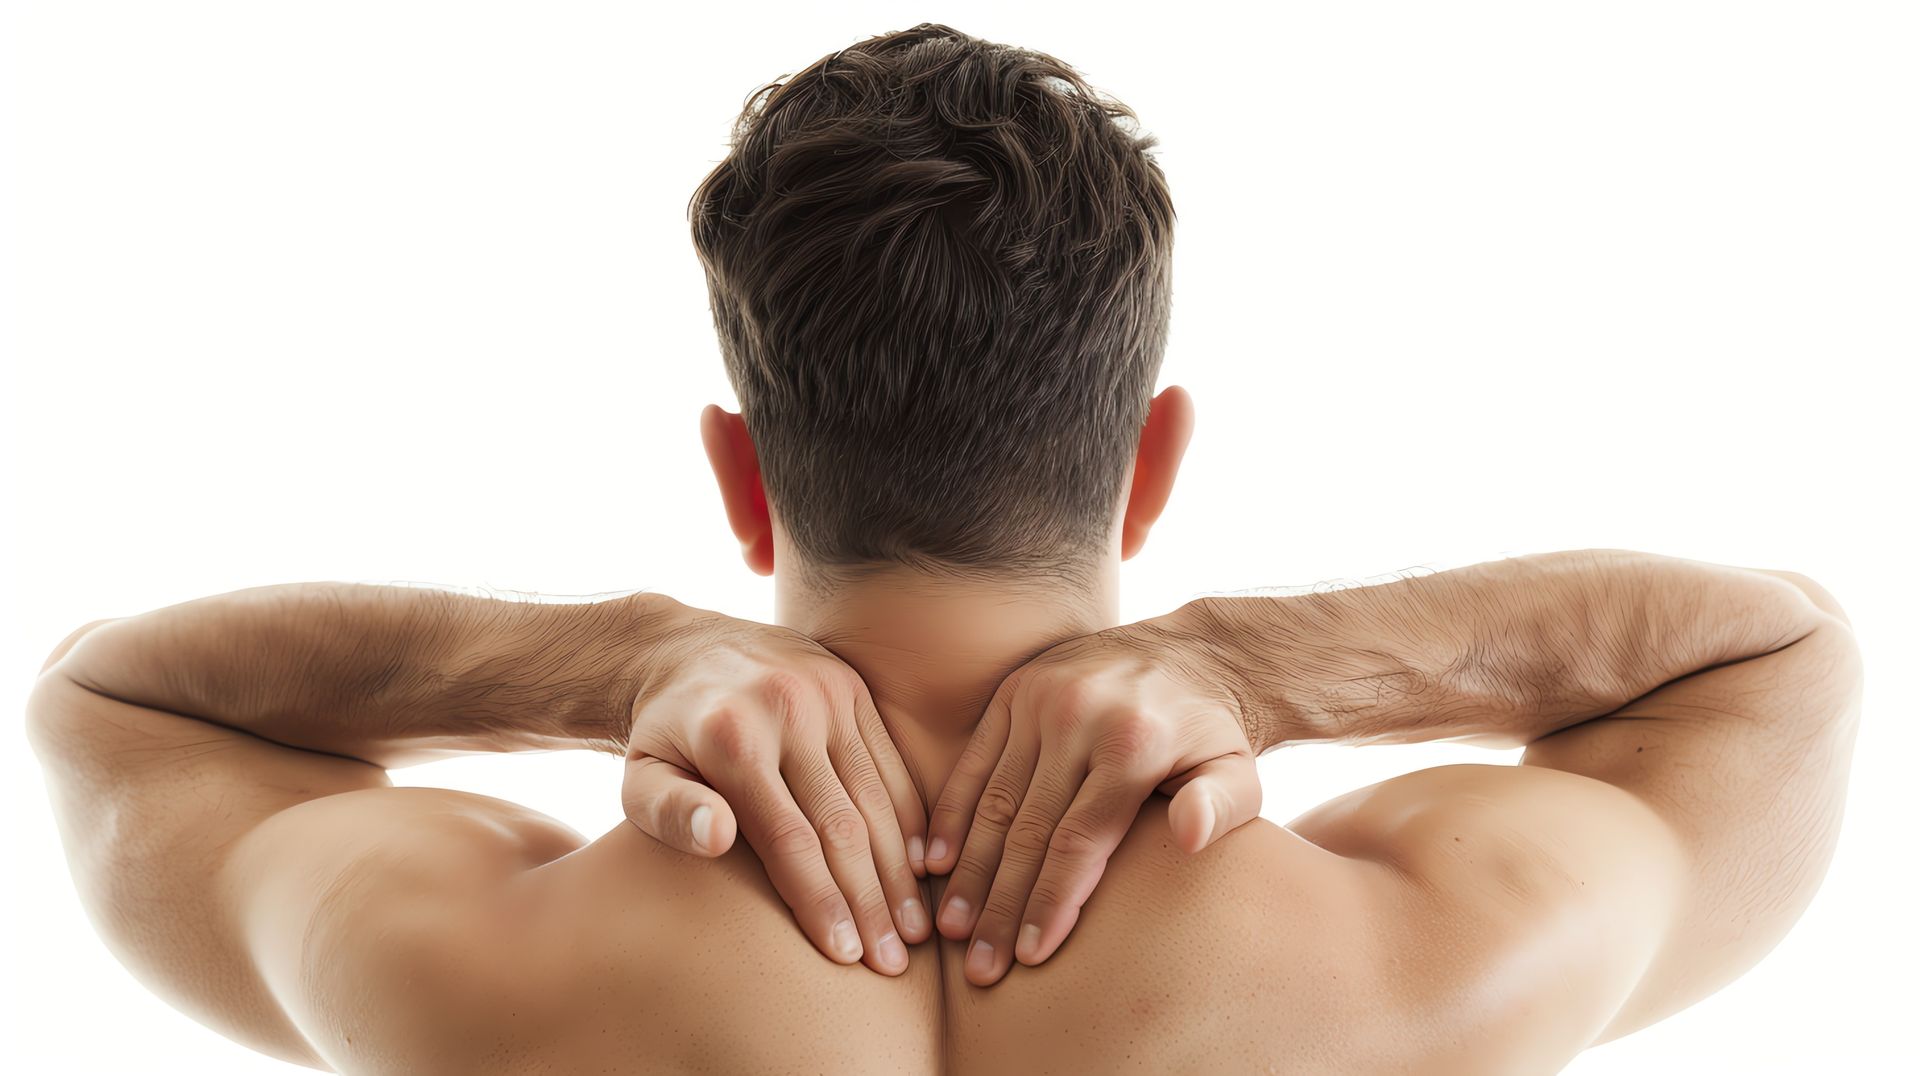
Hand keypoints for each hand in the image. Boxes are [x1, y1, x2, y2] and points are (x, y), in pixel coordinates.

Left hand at [619, 603, 932, 973]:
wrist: (687, 648)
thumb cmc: (663, 737)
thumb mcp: (641, 775)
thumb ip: (669, 812)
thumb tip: (717, 839)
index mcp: (732, 737)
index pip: (789, 838)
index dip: (820, 901)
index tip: (845, 957)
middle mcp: (789, 710)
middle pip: (843, 824)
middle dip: (871, 901)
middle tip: (893, 963)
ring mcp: (829, 694)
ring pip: (878, 797)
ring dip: (900, 869)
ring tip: (916, 931)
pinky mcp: (854, 689)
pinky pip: (891, 764)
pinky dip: (911, 819)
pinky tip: (923, 869)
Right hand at [923, 607, 1263, 984]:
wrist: (1196, 652)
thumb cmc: (1214, 735)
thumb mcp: (1239, 771)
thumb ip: (1219, 807)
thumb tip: (1188, 836)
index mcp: (1132, 743)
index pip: (1079, 841)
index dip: (1051, 902)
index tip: (1029, 958)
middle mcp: (1078, 716)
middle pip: (1028, 830)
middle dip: (1000, 905)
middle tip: (979, 967)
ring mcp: (1040, 699)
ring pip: (994, 800)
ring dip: (968, 870)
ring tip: (951, 928)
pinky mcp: (1015, 690)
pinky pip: (974, 761)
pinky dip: (951, 814)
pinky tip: (933, 862)